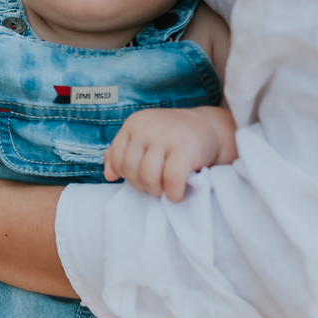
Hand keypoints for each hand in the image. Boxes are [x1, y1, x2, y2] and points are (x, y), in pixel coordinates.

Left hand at [104, 105, 238, 202]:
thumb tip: (108, 175)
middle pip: (131, 169)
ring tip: (166, 191)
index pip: (116, 157)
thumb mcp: (144, 139)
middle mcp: (148, 127)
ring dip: (156, 191)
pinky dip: (173, 193)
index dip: (126, 174)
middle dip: (142, 185)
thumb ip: (123, 154)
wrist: (209, 128)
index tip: (141, 178)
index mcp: (134, 123)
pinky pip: (171, 179)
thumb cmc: (172, 138)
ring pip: (148, 176)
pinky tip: (178, 194)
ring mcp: (167, 136)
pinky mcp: (186, 148)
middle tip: (156, 187)